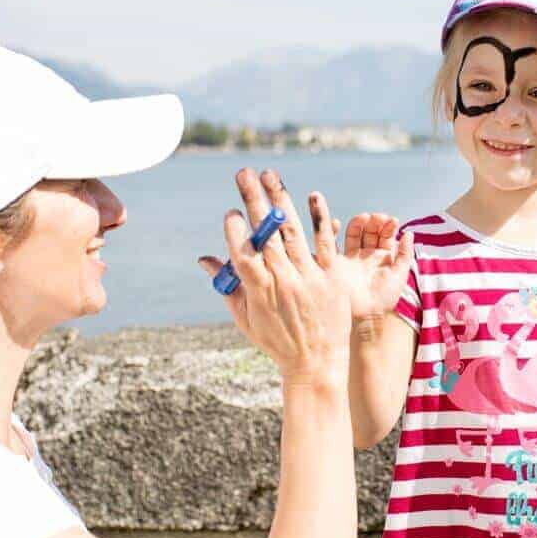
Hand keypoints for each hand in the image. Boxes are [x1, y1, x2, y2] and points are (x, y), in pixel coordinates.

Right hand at [198, 168, 349, 386]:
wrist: (317, 364)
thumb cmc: (277, 341)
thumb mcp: (246, 318)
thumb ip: (227, 285)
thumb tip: (204, 258)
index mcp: (260, 293)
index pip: (244, 257)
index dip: (236, 234)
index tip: (230, 212)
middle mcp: (285, 282)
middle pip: (267, 235)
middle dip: (254, 201)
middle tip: (243, 174)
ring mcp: (310, 278)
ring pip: (294, 232)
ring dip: (281, 200)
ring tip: (270, 175)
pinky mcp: (332, 277)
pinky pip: (326, 243)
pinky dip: (320, 219)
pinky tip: (312, 196)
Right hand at [318, 211, 413, 323]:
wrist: (363, 315)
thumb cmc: (384, 299)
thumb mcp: (399, 275)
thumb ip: (405, 254)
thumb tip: (409, 233)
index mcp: (383, 257)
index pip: (385, 235)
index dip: (388, 226)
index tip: (392, 221)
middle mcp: (367, 255)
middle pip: (370, 231)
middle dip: (375, 222)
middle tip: (378, 218)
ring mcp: (352, 257)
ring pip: (354, 233)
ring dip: (359, 223)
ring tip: (365, 218)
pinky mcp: (338, 261)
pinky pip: (335, 242)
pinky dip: (335, 230)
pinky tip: (340, 223)